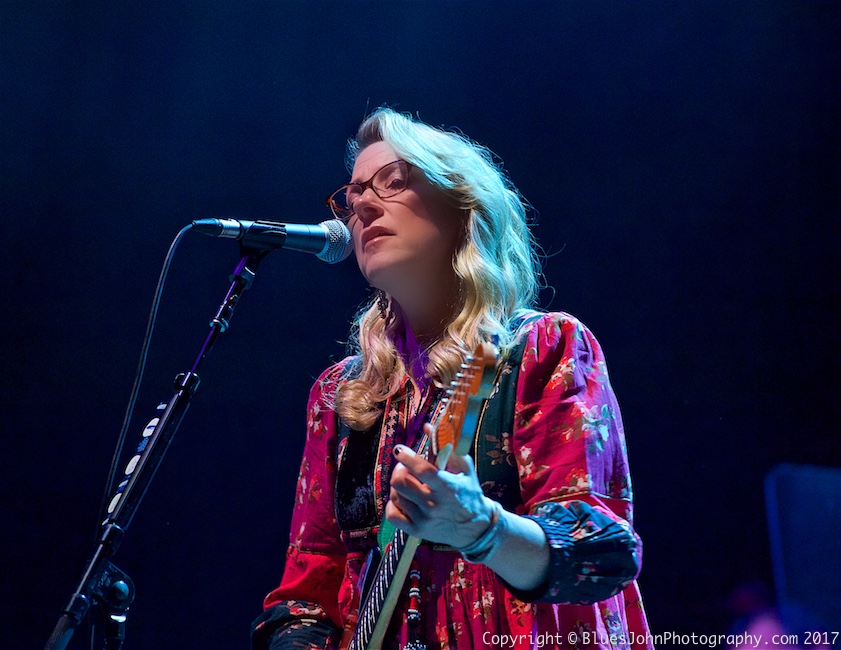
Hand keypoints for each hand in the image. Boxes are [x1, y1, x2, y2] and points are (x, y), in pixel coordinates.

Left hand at [385, 423, 494, 548]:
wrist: (475, 528)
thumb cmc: (469, 493)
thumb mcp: (464, 468)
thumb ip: (446, 447)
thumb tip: (427, 426)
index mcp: (447, 487)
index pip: (421, 470)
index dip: (407, 457)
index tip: (400, 449)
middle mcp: (434, 504)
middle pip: (400, 482)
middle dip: (400, 470)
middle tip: (405, 467)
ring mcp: (424, 519)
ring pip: (395, 496)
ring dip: (398, 486)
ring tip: (409, 483)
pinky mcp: (417, 531)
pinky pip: (392, 515)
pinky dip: (393, 505)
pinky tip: (403, 500)